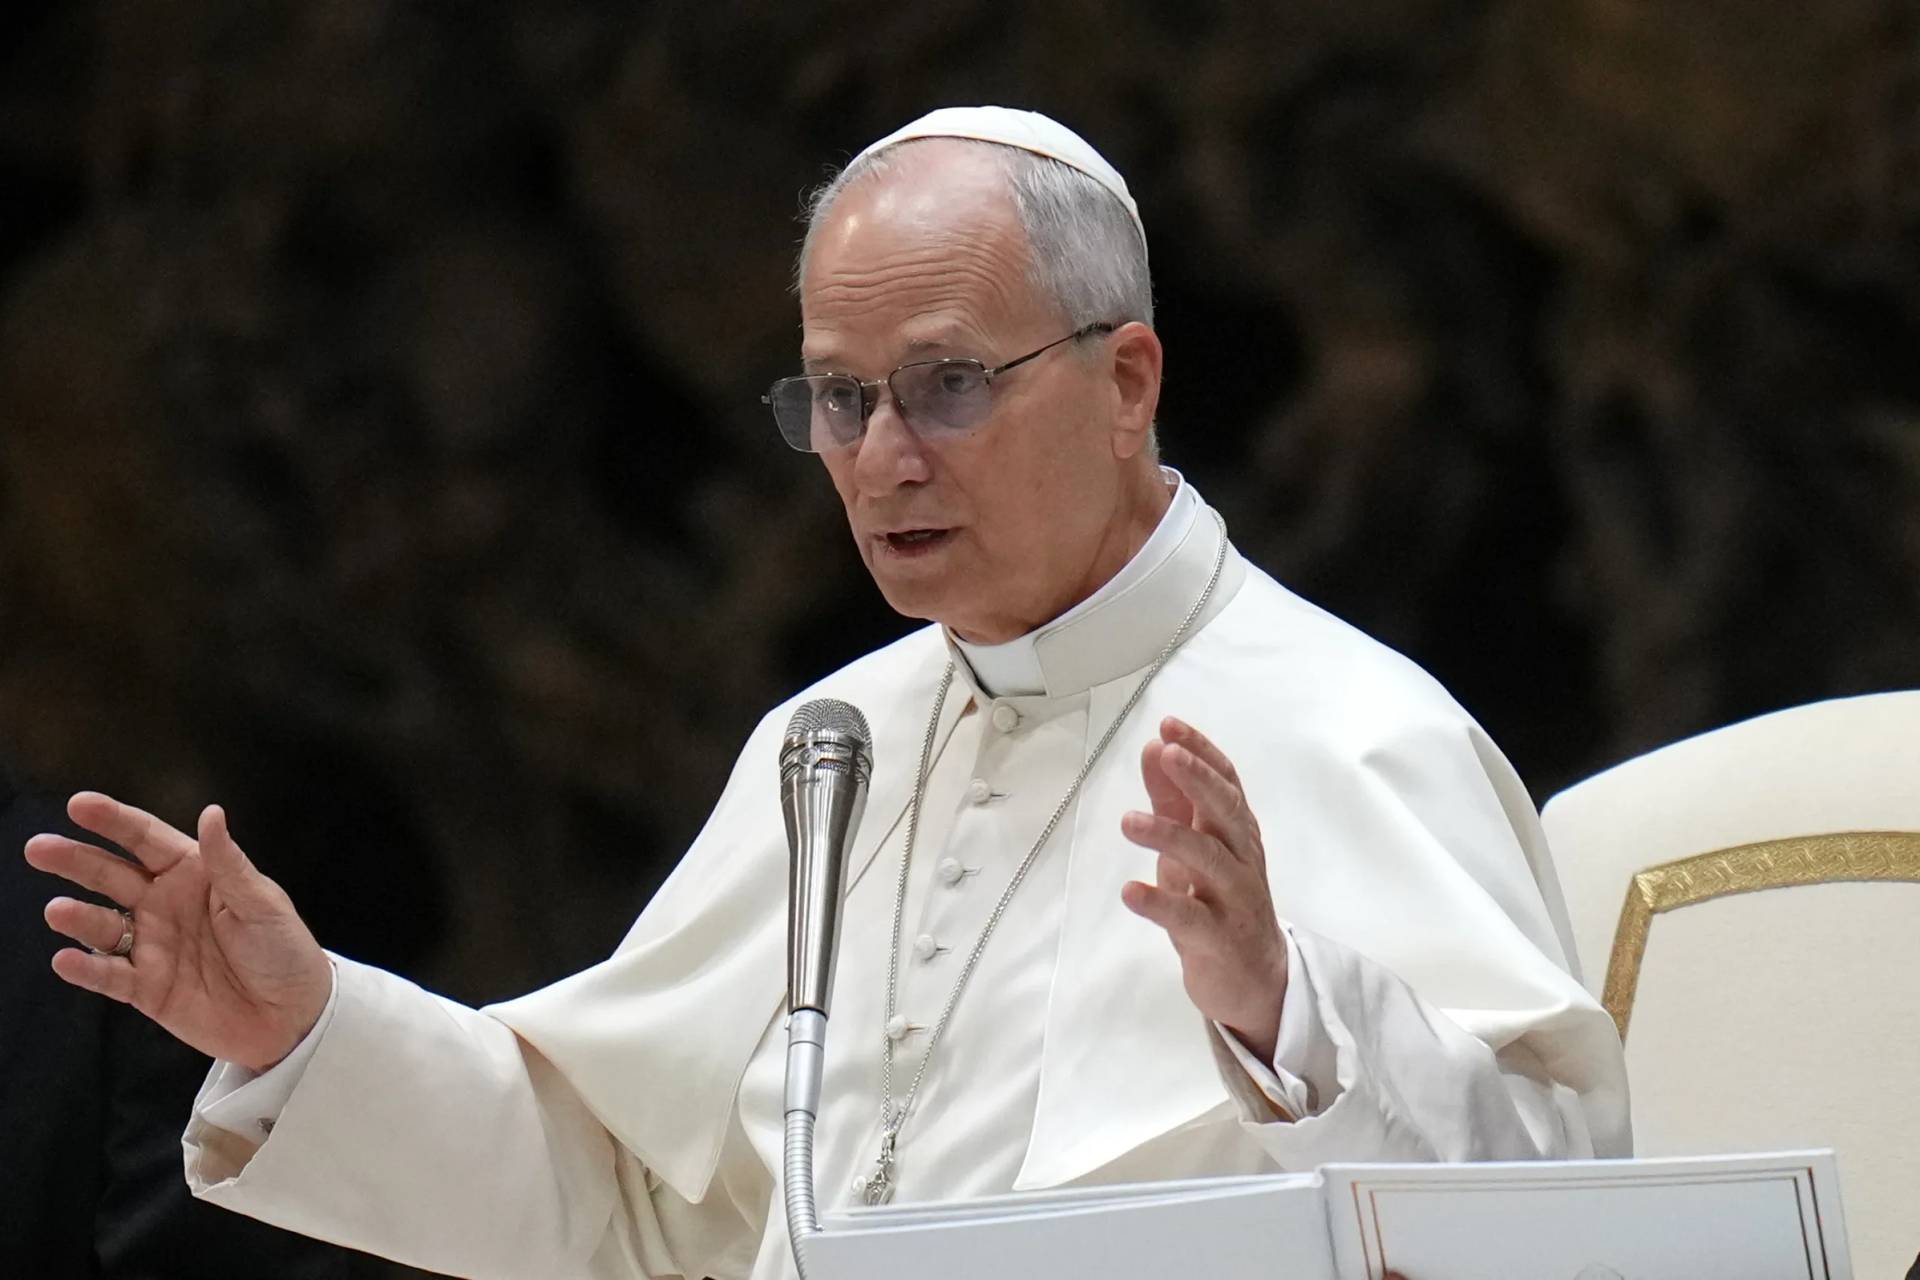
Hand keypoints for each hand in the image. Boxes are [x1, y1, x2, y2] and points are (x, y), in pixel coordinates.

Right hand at [24, 793, 332, 1071]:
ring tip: (57, 910)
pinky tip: (67, 960)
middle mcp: (166, 904)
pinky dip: (87, 969)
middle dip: (76, 860)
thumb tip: (211, 813)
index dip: (113, 821)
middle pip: (112, 876)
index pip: (147, 840)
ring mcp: (153, 946)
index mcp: (195, 874)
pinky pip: (110, 976)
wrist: (294, 1017)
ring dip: (78, 918)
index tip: (78, 804)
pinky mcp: (147, 989)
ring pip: (104, 926)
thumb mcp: (262, 902)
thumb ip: (229, 863)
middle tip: (39, 847)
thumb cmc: (285, 951)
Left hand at [1119, 718, 1288, 1061]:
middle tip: (1166, 754)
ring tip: (1129, 821)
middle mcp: (1242, 860)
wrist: (1256, 981)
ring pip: (1208, 861)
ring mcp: (1234, 900)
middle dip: (1197, 781)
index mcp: (1237, 834)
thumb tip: (1153, 749)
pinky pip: (1189, 919)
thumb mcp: (1194, 848)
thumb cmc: (1219, 903)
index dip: (1202, 752)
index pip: (1227, 783)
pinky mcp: (1219, 940)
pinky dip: (1159, 904)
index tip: (1169, 726)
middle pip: (1226, 813)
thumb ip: (1174, 801)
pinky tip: (1130, 891)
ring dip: (1169, 837)